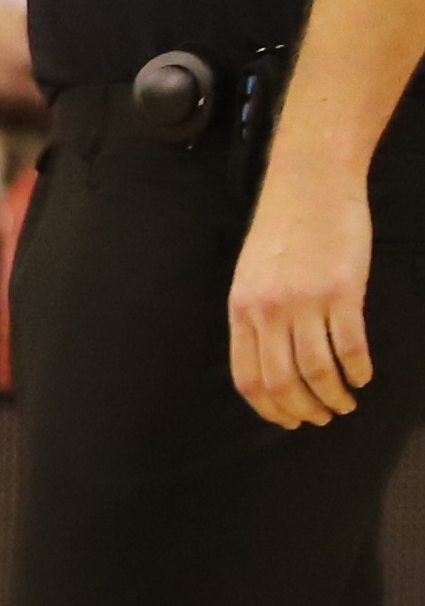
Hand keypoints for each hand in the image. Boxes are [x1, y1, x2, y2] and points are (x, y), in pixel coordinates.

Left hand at [235, 159, 374, 425]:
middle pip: (281, 383)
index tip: (289, 420)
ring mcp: (305, 302)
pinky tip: (363, 375)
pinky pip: (350, 346)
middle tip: (322, 418)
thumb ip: (256, 316)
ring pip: (317, 372)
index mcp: (241, 310)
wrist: (309, 185)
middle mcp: (268, 311)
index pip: (248, 378)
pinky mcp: (342, 291)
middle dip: (303, 411)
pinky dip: (358, 370)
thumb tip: (268, 360)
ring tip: (346, 403)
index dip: (269, 408)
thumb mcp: (251, 276)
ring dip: (334, 396)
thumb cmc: (283, 230)